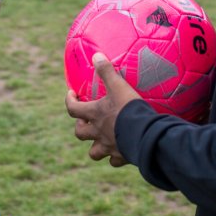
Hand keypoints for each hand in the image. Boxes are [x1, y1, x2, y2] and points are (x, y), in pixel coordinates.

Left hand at [65, 52, 142, 166]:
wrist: (146, 134)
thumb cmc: (129, 108)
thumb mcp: (118, 86)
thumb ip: (107, 70)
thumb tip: (96, 55)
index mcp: (95, 114)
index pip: (73, 109)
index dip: (69, 101)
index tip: (71, 94)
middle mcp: (98, 133)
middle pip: (80, 134)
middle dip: (80, 127)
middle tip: (85, 120)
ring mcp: (109, 147)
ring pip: (94, 152)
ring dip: (95, 147)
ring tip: (100, 140)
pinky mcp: (122, 157)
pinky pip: (114, 161)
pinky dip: (115, 157)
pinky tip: (120, 151)